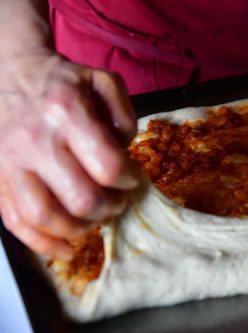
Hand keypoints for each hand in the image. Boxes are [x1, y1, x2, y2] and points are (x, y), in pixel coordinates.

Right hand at [0, 50, 138, 259]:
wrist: (11, 73)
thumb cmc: (63, 82)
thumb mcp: (103, 81)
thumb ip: (124, 114)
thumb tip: (125, 152)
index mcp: (67, 113)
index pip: (108, 167)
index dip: (129, 180)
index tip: (132, 178)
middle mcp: (36, 141)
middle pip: (82, 199)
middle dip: (110, 207)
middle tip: (118, 200)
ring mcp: (11, 163)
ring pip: (45, 216)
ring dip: (80, 227)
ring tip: (95, 217)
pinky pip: (15, 221)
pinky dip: (42, 243)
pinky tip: (66, 249)